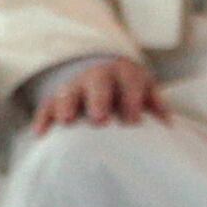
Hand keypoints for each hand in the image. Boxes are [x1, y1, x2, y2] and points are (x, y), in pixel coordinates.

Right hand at [33, 56, 162, 132]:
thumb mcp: (145, 90)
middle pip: (98, 84)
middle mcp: (98, 76)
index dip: (132, 101)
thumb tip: (167, 124)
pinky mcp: (57, 98)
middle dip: (98, 99)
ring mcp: (76, 86)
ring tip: (67, 121)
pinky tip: (40, 133)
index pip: (130, 83)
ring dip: (68, 106)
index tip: (133, 122)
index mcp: (124, 73)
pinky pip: (47, 106)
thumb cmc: (129, 89)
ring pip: (69, 92)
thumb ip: (155, 104)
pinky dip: (43, 118)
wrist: (104, 72)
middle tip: (99, 119)